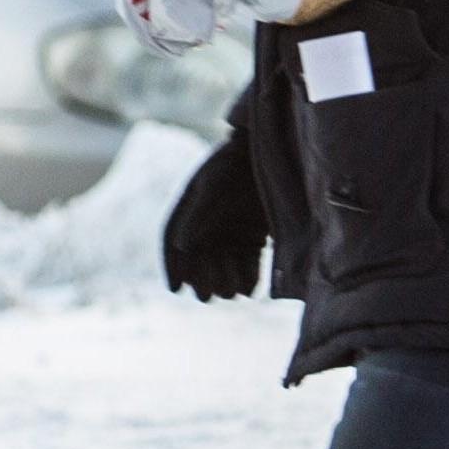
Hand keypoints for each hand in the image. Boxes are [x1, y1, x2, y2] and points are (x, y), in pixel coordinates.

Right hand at [161, 130, 269, 301]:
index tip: (176, 289)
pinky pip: (246, 267)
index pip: (173, 241)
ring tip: (230, 290)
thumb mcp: (214, 185)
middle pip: (198, 261)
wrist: (275, 154)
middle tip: (207, 295)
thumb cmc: (238, 165)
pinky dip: (246, 279)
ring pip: (222, 267)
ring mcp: (232, 232)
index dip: (173, 267)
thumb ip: (197, 214)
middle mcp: (209, 224)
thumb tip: (182, 245)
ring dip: (224, 282)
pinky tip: (248, 287)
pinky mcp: (254, 238)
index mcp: (191, 208)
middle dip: (201, 279)